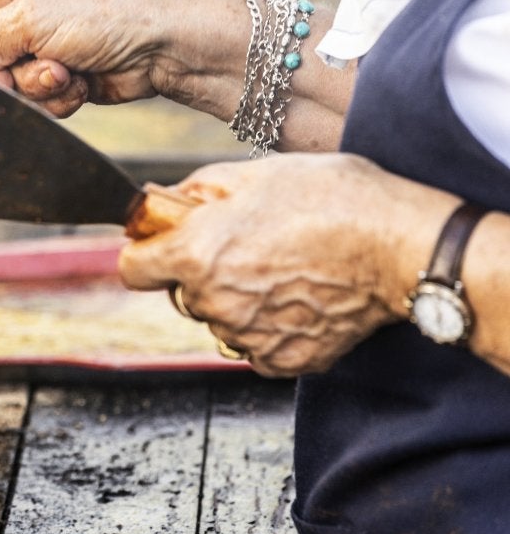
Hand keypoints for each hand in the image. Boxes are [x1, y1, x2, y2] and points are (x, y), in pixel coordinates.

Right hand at [0, 0, 227, 116]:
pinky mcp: (60, 70)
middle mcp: (24, 2)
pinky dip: (53, 97)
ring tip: (65, 72)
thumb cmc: (111, 12)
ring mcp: (43, 39)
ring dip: (33, 86)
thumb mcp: (34, 18)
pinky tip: (80, 83)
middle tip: (19, 78)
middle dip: (2, 71)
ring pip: (6, 80)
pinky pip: (34, 96)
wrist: (170, 45)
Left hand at [118, 153, 458, 376]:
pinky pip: (257, 346)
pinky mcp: (286, 360)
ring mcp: (250, 336)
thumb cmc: (332, 200)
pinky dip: (270, 328)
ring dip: (237, 301)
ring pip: (220, 320)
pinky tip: (299, 298)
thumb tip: (167, 200)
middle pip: (181, 294)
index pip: (134, 268)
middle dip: (199, 273)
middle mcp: (214, 302)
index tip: (162, 245)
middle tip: (245, 247)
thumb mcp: (256, 173)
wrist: (400, 245)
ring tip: (283, 269)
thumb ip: (199, 190)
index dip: (146, 252)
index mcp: (196, 254)